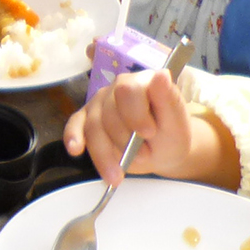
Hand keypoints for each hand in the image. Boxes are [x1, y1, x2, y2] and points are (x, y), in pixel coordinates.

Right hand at [63, 69, 198, 185]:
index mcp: (141, 82)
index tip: (149, 133)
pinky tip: (75, 149)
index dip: (135, 114)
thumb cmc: (170, 136)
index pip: (127, 91)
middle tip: (144, 156)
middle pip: (108, 113)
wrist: (161, 152)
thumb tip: (161, 74)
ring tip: (118, 175)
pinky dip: (73, 138)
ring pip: (92, 126)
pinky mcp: (86, 119)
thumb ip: (168, 99)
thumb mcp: (176, 123)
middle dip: (123, 141)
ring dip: (104, 154)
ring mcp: (99, 103)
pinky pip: (74, 126)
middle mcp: (117, 88)